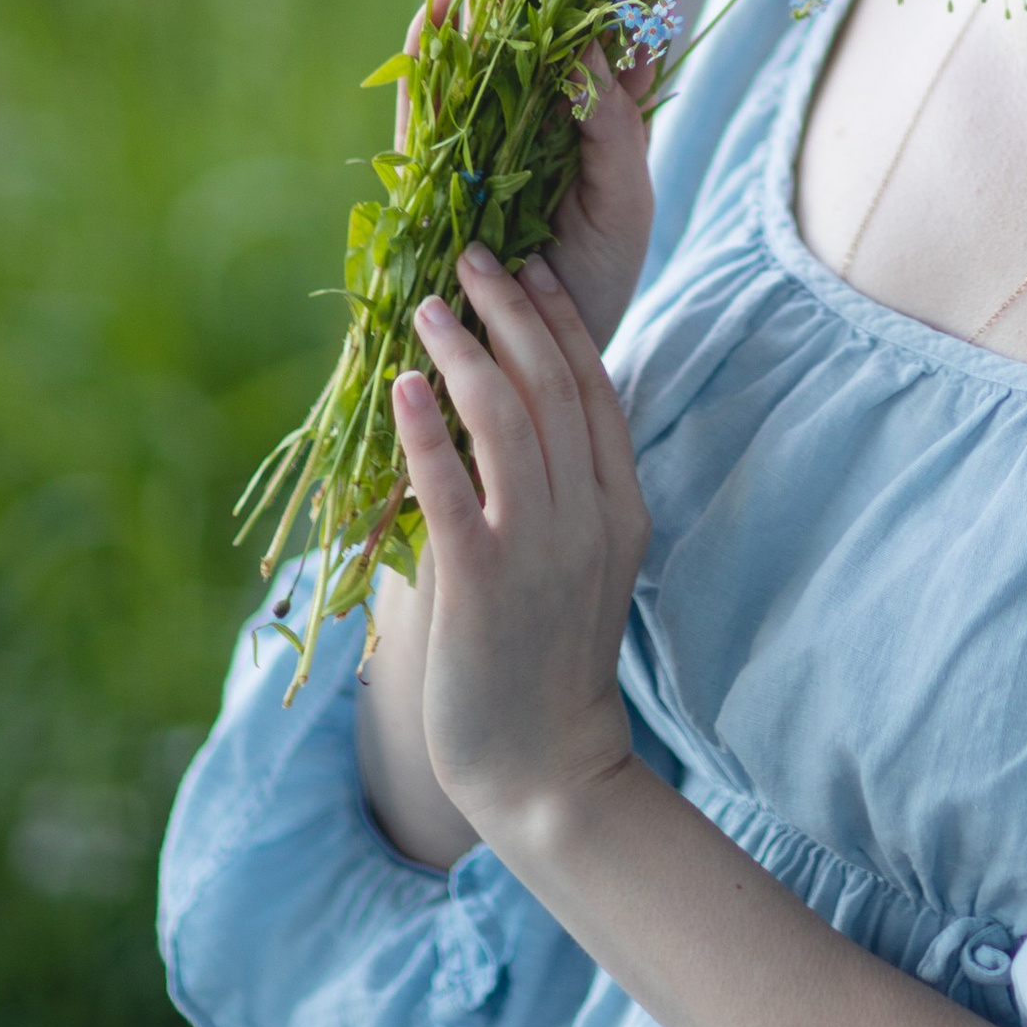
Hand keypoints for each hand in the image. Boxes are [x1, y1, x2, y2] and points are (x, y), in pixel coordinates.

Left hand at [391, 249, 652, 856]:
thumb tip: (495, 421)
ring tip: (430, 308)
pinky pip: (455, 489)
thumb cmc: (549, 665)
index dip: (561, 323)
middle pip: (555, 386)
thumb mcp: (578, 565)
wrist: (546, 769)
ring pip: (508, 420)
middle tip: (475, 258)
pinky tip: (406, 388)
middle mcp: (590, 518)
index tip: (530, 271)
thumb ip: (556, 495)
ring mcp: (541, 549)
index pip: (596, 390)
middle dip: (514, 312)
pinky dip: (428, 431)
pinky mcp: (483, 584)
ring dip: (467, 352)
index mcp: (620, 508)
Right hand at [399, 8, 658, 351]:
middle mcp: (532, 123)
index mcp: (589, 123)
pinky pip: (426, 107)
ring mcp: (480, 144)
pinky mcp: (434, 173)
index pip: (592, 37)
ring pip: (474, 57)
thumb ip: (615, 128)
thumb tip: (590, 46)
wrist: (538, 363)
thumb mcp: (625, 203)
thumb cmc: (594, 284)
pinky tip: (428, 15)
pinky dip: (424, 61)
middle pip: (525, 31)